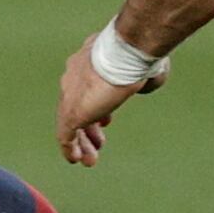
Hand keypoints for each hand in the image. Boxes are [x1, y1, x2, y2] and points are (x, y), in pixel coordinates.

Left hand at [58, 40, 149, 167]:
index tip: (106, 121)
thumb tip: (147, 83)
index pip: (86, 89)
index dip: (97, 107)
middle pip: (76, 106)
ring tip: (90, 159)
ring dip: (81, 142)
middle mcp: (73, 76)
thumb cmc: (140, 56)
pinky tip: (77, 160)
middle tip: (99, 141)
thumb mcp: (143, 65)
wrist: (126, 52)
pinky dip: (70, 148)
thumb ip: (142, 76)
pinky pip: (65, 135)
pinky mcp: (71, 112)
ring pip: (69, 123)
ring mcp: (69, 94)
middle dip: (88, 126)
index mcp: (88, 62)